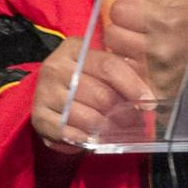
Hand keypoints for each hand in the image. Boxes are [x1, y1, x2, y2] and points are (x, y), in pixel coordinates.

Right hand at [31, 37, 153, 151]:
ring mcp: (44, 93)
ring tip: (117, 130)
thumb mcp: (100, 66)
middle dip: (122, 112)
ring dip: (108, 128)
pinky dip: (86, 138)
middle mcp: (55, 68)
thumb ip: (123, 72)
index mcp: (74, 49)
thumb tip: (149, 94)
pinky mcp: (38, 117)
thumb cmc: (84, 78)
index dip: (132, 85)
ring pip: (88, 117)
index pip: (108, 66)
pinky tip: (95, 138)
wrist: (50, 93)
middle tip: (134, 121)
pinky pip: (69, 133)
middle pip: (100, 95)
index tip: (148, 101)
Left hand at [104, 0, 187, 102]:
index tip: (141, 11)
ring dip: (122, 46)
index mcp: (171, 21)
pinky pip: (118, 70)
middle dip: (123, 27)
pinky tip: (141, 63)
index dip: (128, 6)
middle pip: (113, 29)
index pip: (121, 6)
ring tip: (142, 46)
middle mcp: (160, 47)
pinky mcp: (146, 89)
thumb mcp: (180, 2)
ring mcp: (152, 71)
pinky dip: (125, 65)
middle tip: (142, 31)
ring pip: (113, 50)